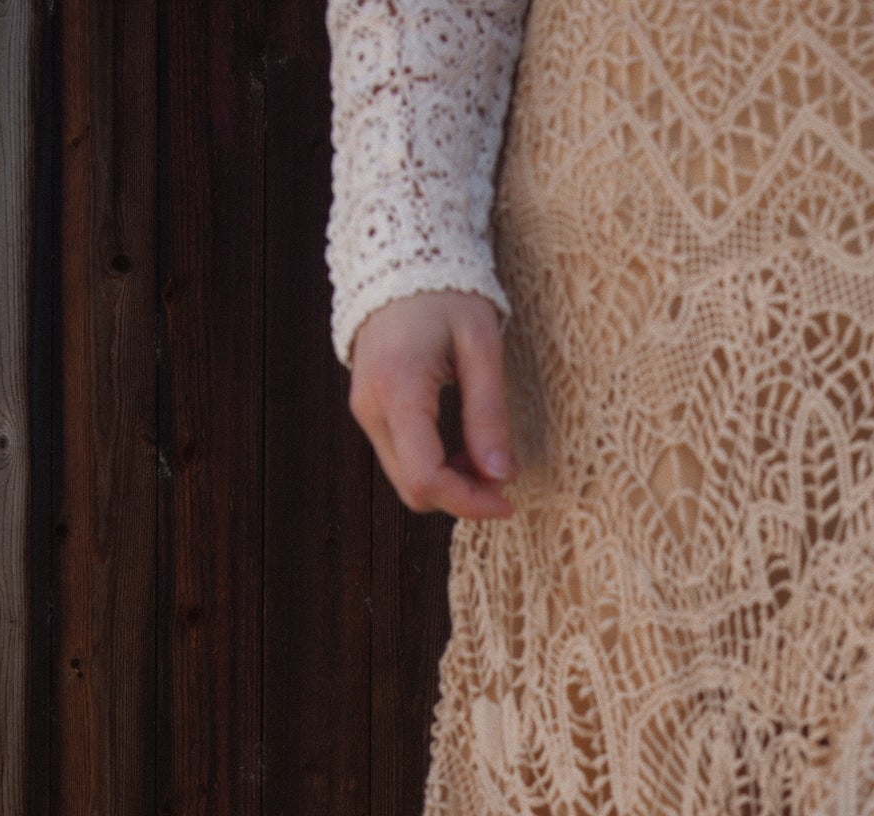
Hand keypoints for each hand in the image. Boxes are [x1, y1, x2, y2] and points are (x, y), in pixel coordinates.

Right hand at [349, 290, 517, 519]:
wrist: (400, 255)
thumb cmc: (447, 292)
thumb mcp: (481, 347)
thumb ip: (489, 414)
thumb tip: (502, 475)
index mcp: (398, 390)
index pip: (427, 477)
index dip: (469, 502)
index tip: (508, 501)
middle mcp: (371, 407)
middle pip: (413, 489)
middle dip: (462, 497)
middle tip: (504, 478)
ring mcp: (365, 410)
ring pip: (406, 479)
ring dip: (450, 483)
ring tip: (488, 459)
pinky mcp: (370, 408)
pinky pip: (403, 457)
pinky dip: (435, 466)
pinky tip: (465, 448)